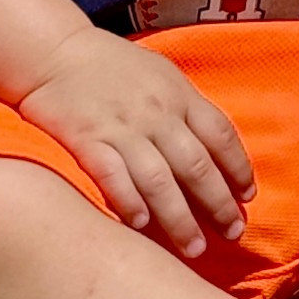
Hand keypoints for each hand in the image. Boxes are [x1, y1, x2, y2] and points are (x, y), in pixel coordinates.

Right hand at [17, 29, 256, 258]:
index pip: (220, 135)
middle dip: (218, 204)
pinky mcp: (87, 140)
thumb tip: (212, 147)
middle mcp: (156, 113)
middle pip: (196, 165)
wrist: (53, 51)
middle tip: (232, 234)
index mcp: (179, 94)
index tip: (246, 198)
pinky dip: (130, 203)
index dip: (238, 169)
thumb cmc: (110, 63)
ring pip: (160, 180)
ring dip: (179, 218)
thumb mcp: (159, 73)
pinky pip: (113, 177)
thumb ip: (184, 107)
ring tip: (193, 247)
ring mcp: (122, 128)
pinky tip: (141, 227)